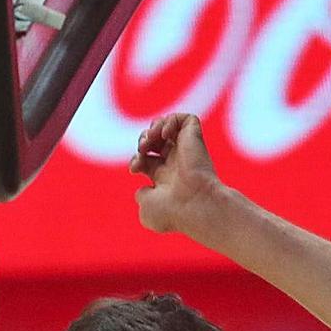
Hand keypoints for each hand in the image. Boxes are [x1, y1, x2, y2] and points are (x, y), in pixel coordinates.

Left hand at [130, 113, 223, 235]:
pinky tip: (166, 134)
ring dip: (153, 128)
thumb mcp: (147, 210)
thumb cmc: (172, 212)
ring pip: (169, 125)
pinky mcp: (196, 139)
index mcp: (166, 178)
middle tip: (143, 149)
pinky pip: (186, 119)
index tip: (135, 168)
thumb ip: (141, 197)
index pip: (147, 158)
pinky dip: (171, 121)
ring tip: (151, 139)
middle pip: (156, 139)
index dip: (136, 159)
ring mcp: (187, 151)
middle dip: (143, 140)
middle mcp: (177, 163)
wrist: (194, 206)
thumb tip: (143, 189)